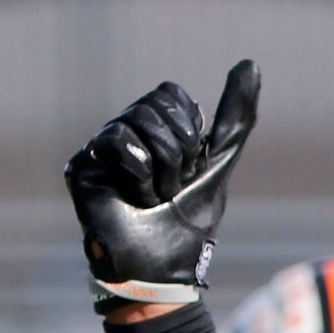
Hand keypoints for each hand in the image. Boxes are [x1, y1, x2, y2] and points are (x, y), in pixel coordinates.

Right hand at [65, 60, 259, 311]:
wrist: (163, 269)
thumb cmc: (188, 223)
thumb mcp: (218, 163)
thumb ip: (235, 116)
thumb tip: (251, 63)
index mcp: (153, 128)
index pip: (172, 95)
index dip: (190, 134)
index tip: (190, 170)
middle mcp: (124, 131)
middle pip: (157, 106)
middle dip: (178, 153)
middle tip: (171, 189)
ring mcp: (100, 148)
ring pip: (139, 121)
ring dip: (162, 169)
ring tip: (153, 197)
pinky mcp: (82, 166)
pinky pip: (117, 141)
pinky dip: (139, 174)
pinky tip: (134, 199)